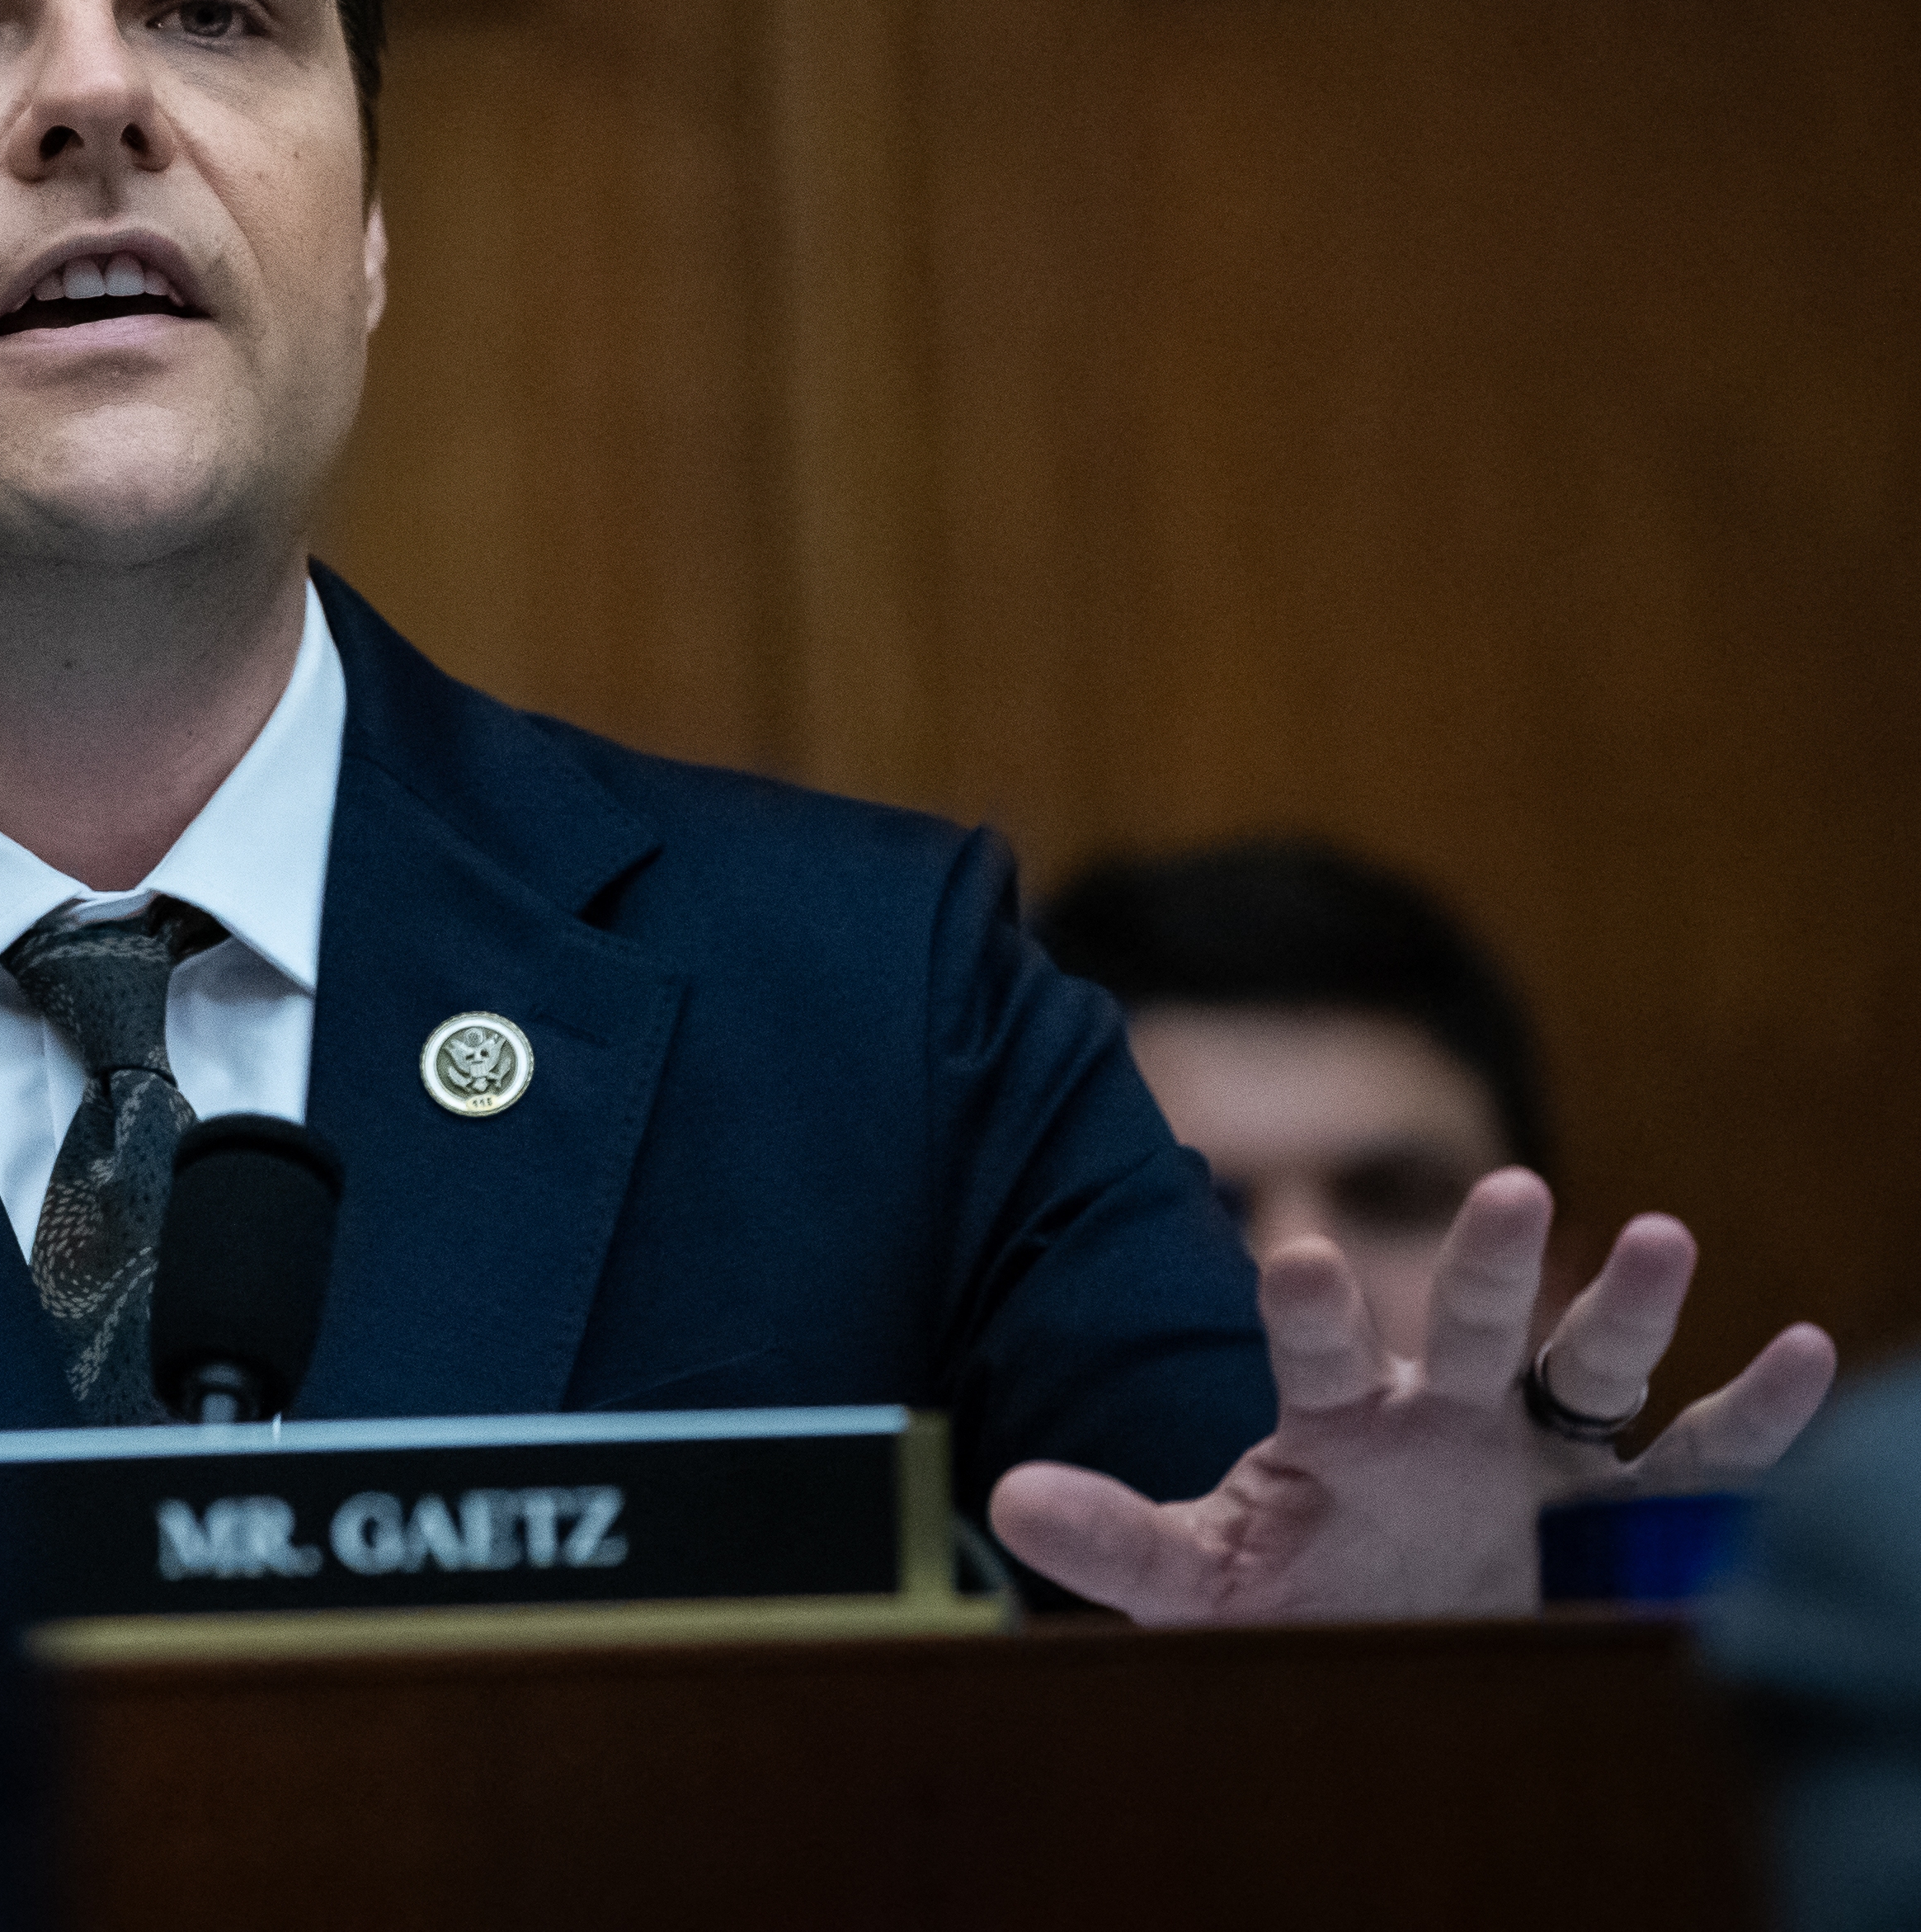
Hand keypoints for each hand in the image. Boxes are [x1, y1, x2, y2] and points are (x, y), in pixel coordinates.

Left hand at [990, 1168, 1836, 1622]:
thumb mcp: (1203, 1580)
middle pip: (1471, 1327)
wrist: (1380, 1628)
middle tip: (1514, 1187)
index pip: (1314, 1352)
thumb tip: (1012, 1498)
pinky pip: (1693, 1458)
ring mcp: (1535, 1452)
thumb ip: (1119, 1543)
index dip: (1306, 1311)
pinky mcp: (1611, 1507)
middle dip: (1492, 1266)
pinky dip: (1750, 1413)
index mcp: (1340, 1424)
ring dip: (1625, 1309)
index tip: (1288, 1254)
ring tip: (1665, 1235)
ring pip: (1587, 1369)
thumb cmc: (1293, 1590)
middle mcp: (1446, 1414)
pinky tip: (1802, 1350)